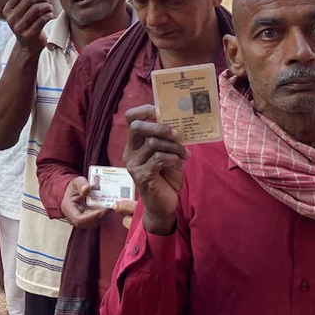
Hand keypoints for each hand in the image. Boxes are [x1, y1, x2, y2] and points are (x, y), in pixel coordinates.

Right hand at [2, 0, 51, 55]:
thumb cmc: (26, 25)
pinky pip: (42, 19)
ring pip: (36, 9)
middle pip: (28, 0)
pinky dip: (48, 15)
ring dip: (46, 6)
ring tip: (49, 7)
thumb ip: (23, 1)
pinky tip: (50, 15)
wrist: (27, 46)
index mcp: (7, 11)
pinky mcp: (30, 34)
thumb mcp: (19, 13)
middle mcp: (11, 19)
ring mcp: (20, 27)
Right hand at [60, 177, 108, 228]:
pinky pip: (96, 220)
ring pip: (93, 223)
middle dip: (99, 217)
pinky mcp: (88, 220)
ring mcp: (82, 220)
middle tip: (109, 209)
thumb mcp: (77, 181)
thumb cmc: (75, 186)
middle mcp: (74, 217)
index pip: (78, 220)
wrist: (75, 191)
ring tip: (110, 207)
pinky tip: (109, 208)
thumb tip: (87, 188)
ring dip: (103, 217)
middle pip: (87, 223)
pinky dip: (104, 216)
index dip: (90, 217)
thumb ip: (81, 184)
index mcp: (68, 209)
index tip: (100, 211)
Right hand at [122, 105, 188, 235]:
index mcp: (134, 144)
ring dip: (174, 146)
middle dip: (159, 126)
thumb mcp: (167, 153)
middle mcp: (129, 152)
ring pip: (152, 143)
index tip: (161, 110)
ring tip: (185, 153)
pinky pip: (159, 158)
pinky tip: (181, 163)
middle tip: (176, 133)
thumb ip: (166, 139)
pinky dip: (174, 158)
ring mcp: (133, 165)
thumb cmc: (166, 177)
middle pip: (136, 127)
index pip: (130, 119)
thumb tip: (178, 121)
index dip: (144, 110)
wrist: (164, 205)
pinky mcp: (142, 176)